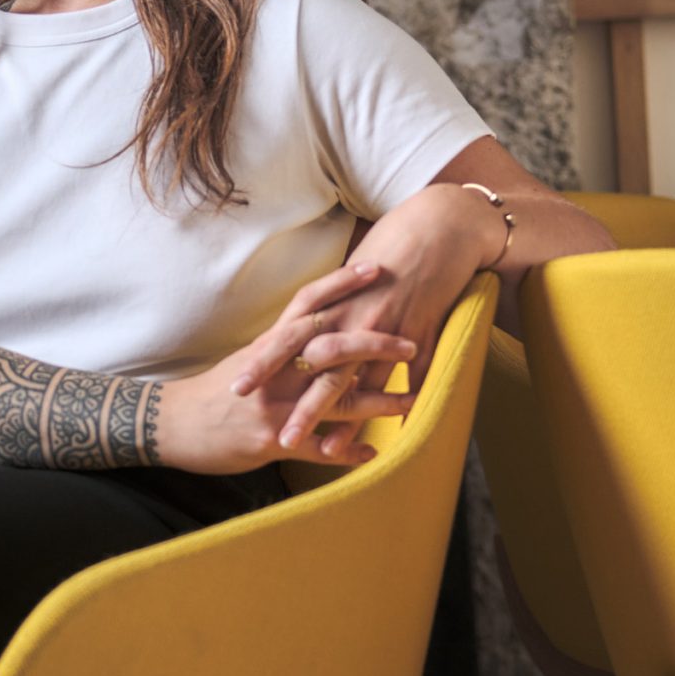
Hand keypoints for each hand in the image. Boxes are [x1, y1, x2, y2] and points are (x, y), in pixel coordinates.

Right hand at [154, 261, 417, 473]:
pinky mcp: (270, 439)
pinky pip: (317, 447)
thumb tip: (314, 331)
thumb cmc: (210, 392)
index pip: (309, 303)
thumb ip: (281, 348)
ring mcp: (273, 405)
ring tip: (410, 399)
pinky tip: (371, 453)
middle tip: (409, 342)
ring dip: (376, 400)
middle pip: (330, 346)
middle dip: (373, 343)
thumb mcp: (246, 359)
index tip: (376, 269)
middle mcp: (274, 370)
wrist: (170, 424)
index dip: (342, 284)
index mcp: (270, 344)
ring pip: (334, 398)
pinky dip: (345, 451)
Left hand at [228, 187, 499, 450]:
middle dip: (295, 402)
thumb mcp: (353, 274)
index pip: (289, 337)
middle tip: (271, 434)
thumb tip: (311, 325)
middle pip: (317, 366)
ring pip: (358, 380)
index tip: (237, 388)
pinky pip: (409, 376)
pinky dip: (402, 405)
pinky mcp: (419, 332)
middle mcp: (354, 316)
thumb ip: (333, 303)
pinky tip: (393, 435)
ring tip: (321, 449)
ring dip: (340, 418)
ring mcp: (387, 327)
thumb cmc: (392, 244)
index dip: (263, 362)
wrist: (437, 227)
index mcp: (333, 301)